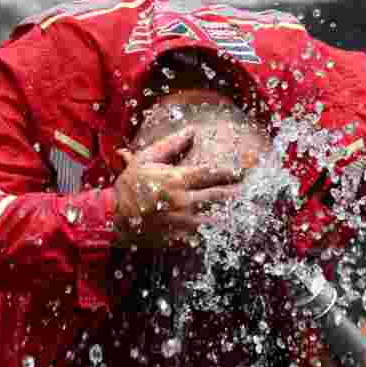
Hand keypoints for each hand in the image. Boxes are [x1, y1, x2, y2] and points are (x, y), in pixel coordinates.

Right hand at [112, 128, 242, 247]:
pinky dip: (215, 232)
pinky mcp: (179, 236)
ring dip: (231, 214)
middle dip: (238, 192)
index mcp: (177, 178)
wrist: (113, 218)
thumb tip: (191, 130)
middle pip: (220, 196)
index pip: (213, 173)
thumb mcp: (145, 159)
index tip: (245, 170)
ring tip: (246, 212)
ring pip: (216, 217)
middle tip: (252, 190)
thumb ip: (171, 144)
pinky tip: (226, 231)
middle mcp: (183, 200)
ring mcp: (183, 221)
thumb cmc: (129, 186)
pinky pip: (203, 235)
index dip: (232, 171)